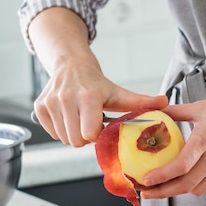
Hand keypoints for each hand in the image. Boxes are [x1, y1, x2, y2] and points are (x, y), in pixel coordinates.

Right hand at [33, 61, 167, 146]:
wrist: (70, 64)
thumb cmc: (97, 83)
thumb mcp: (119, 92)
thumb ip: (141, 102)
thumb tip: (165, 103)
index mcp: (88, 96)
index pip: (90, 134)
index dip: (98, 134)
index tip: (102, 124)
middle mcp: (65, 99)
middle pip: (76, 141)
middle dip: (86, 136)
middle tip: (92, 122)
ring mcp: (50, 103)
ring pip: (64, 139)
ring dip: (74, 133)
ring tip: (81, 117)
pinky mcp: (39, 107)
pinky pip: (52, 133)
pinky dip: (62, 129)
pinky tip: (70, 116)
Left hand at [140, 90, 205, 197]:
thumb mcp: (202, 106)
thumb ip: (176, 112)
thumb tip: (154, 113)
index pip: (181, 165)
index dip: (162, 177)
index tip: (146, 181)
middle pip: (186, 184)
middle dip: (163, 192)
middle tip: (147, 193)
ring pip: (197, 188)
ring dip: (177, 191)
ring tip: (160, 188)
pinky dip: (192, 184)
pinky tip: (182, 179)